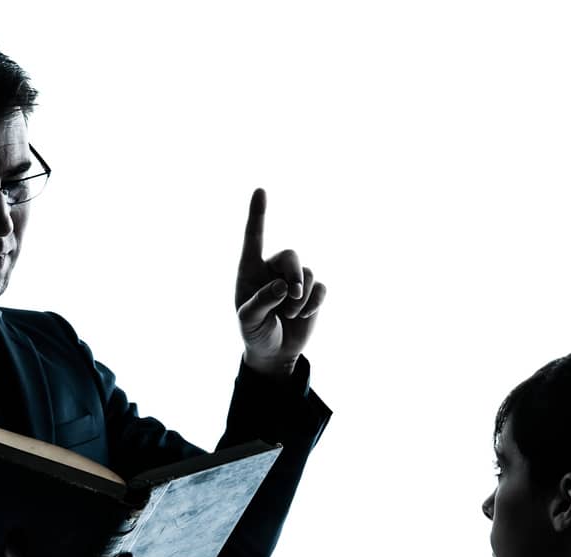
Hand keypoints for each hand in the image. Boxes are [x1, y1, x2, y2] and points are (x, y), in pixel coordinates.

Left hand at [234, 187, 326, 377]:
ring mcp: (295, 279)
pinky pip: (321, 288)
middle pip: (291, 255)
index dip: (257, 214)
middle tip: (291, 296)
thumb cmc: (254, 333)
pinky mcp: (313, 292)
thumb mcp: (249, 321)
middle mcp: (273, 269)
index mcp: (250, 270)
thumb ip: (261, 302)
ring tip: (288, 315)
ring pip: (307, 275)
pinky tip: (302, 316)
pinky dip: (313, 304)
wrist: (274, 352)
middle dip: (294, 275)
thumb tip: (282, 286)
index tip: (259, 190)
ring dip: (299, 300)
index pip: (254, 237)